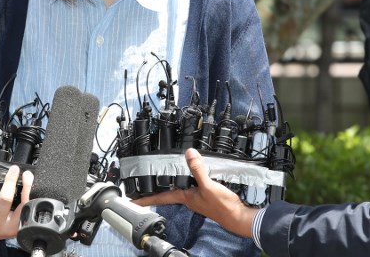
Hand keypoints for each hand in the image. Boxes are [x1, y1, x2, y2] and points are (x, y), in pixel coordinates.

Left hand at [133, 148, 256, 237]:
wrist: (238, 216)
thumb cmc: (222, 206)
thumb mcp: (208, 186)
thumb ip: (198, 169)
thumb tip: (188, 153)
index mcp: (185, 197)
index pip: (160, 198)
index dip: (145, 199)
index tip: (131, 200)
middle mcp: (188, 198)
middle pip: (167, 193)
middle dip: (154, 190)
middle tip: (141, 187)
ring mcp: (197, 197)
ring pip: (179, 188)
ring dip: (169, 183)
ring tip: (159, 178)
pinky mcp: (205, 194)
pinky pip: (191, 184)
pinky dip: (187, 178)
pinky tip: (188, 174)